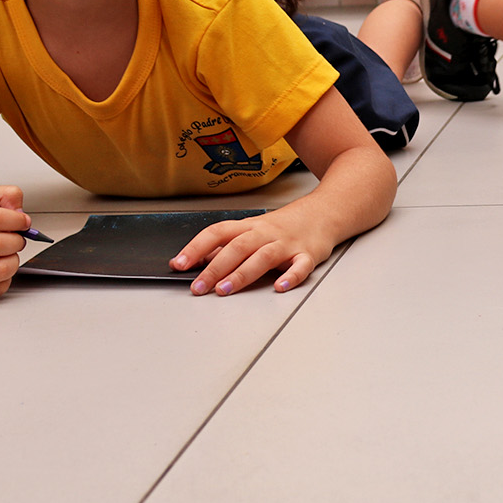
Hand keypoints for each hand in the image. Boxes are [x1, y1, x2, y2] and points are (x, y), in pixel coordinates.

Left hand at [171, 211, 333, 296]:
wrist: (323, 212)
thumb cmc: (284, 226)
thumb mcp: (251, 231)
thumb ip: (225, 246)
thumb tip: (195, 260)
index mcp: (248, 227)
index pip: (217, 232)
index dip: (196, 247)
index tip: (179, 264)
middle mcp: (265, 233)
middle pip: (237, 247)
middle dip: (215, 268)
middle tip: (198, 287)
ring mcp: (287, 244)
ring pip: (263, 256)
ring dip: (242, 273)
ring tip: (225, 290)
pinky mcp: (308, 255)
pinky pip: (300, 266)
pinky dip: (291, 277)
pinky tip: (280, 288)